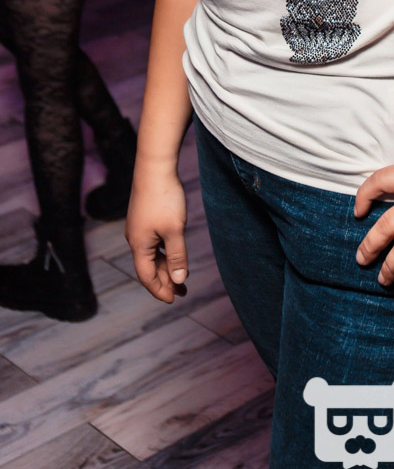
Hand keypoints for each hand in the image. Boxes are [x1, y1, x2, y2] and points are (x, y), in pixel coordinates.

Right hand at [125, 165, 188, 302]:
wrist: (154, 167)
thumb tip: (179, 281)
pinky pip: (154, 243)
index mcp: (139, 245)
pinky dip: (165, 252)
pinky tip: (174, 254)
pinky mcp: (145, 218)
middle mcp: (135, 239)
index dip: (159, 290)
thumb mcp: (175, 230)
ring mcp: (139, 228)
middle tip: (182, 293)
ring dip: (166, 267)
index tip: (173, 300)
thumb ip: (177, 256)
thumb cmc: (164, 198)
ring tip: (182, 277)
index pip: (147, 276)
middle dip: (165, 281)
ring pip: (152, 255)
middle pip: (149, 267)